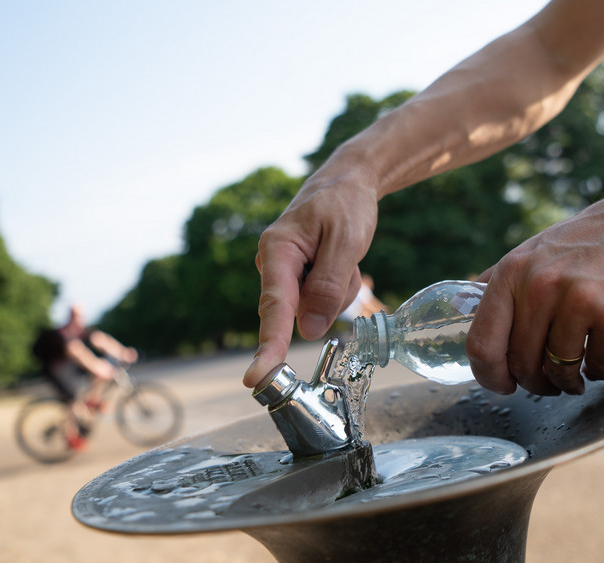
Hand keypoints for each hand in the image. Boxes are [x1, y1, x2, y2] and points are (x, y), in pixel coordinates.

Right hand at [243, 163, 378, 387]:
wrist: (347, 183)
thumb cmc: (345, 204)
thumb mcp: (347, 240)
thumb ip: (328, 285)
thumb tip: (309, 331)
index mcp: (278, 250)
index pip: (273, 307)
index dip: (268, 346)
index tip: (256, 378)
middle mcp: (272, 264)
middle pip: (300, 310)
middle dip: (330, 293)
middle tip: (346, 258)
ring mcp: (283, 274)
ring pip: (316, 307)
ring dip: (338, 287)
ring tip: (342, 252)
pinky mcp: (296, 280)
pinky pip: (321, 300)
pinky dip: (338, 285)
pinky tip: (339, 259)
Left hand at [465, 184, 603, 395]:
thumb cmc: (595, 238)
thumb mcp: (537, 249)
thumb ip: (503, 282)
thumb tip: (463, 310)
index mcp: (514, 270)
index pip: (482, 343)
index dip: (489, 376)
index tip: (503, 384)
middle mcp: (542, 286)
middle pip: (522, 364)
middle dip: (535, 383)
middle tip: (549, 382)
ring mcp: (580, 302)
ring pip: (560, 371)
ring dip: (568, 382)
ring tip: (578, 373)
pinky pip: (598, 366)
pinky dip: (601, 369)